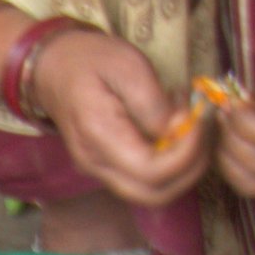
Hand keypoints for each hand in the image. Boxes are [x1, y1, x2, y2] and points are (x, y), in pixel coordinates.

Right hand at [29, 30, 207, 211]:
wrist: (52, 68)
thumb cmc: (89, 60)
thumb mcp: (127, 65)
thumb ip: (152, 102)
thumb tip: (176, 131)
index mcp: (99, 138)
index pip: (152, 172)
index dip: (187, 154)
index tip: (199, 120)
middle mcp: (97, 165)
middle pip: (155, 195)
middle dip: (191, 169)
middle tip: (203, 130)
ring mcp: (100, 171)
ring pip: (152, 193)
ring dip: (183, 168)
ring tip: (190, 128)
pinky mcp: (107, 169)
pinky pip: (144, 180)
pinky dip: (170, 164)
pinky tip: (174, 133)